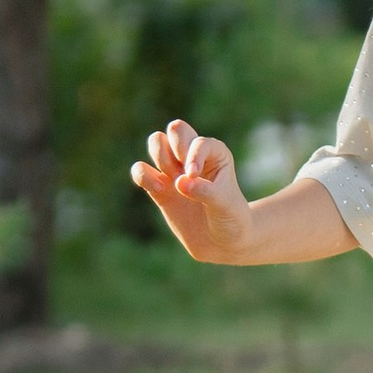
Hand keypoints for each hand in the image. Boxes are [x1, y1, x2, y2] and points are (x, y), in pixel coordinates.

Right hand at [133, 118, 254, 262]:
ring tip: (172, 183)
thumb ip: (204, 191)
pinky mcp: (160, 187)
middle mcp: (194, 156)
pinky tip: (159, 190)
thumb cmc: (231, 218)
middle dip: (175, 146)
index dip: (192, 156)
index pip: (198, 141)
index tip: (193, 175)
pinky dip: (142, 176)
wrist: (222, 243)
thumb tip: (178, 183)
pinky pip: (141, 170)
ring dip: (161, 158)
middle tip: (181, 170)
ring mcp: (175, 170)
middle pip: (176, 129)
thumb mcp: (225, 205)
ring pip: (157, 141)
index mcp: (215, 153)